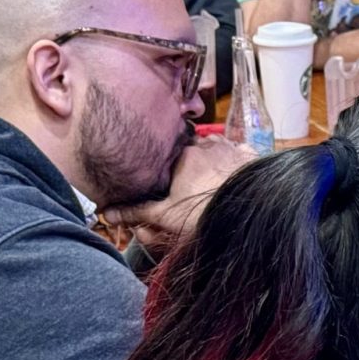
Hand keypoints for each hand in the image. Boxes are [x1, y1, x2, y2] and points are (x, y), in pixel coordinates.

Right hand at [100, 135, 254, 254]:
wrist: (250, 213)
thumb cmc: (205, 213)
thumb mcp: (165, 215)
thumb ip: (136, 211)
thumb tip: (107, 213)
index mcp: (183, 154)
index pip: (166, 151)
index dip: (163, 164)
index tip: (164, 179)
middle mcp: (205, 143)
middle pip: (190, 147)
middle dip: (186, 159)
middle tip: (185, 181)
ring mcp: (230, 148)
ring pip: (213, 145)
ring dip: (208, 156)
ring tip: (206, 176)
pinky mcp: (251, 156)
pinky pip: (238, 150)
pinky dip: (234, 158)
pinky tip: (232, 170)